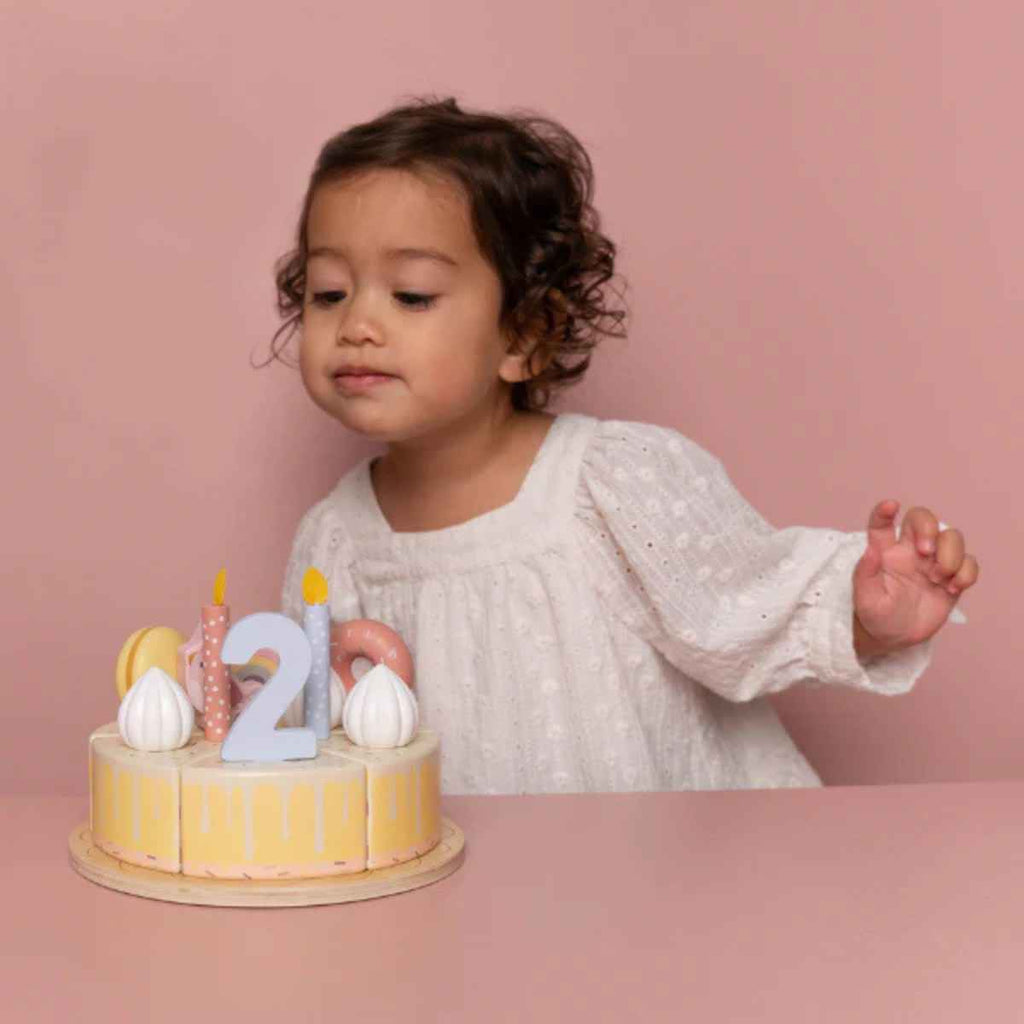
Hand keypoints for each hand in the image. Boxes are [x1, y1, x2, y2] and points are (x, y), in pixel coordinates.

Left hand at [852, 500, 979, 654]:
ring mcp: (933, 562)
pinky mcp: (952, 577)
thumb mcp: (864, 599)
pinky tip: (952, 589)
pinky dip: (966, 573)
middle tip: (925, 552)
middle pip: (923, 519)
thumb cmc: (875, 614)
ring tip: (937, 579)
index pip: (882, 525)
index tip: (890, 505)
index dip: (884, 512)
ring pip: (951, 537)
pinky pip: (969, 563)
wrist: (894, 637)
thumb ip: (865, 574)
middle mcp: (909, 551)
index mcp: (884, 552)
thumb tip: (870, 551)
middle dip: (928, 528)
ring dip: (949, 555)